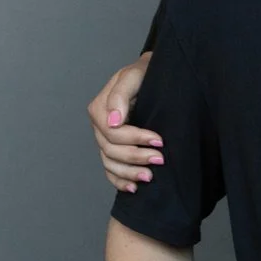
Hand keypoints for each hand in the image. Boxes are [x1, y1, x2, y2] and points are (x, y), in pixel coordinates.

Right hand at [87, 53, 158, 191]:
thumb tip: (113, 121)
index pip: (112, 133)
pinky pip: (110, 170)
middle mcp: (100, 126)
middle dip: (136, 157)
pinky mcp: (114, 149)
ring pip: (110, 163)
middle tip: (160, 160)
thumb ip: (120, 95)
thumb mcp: (134, 75)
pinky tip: (133, 188)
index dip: (135, 139)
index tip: (159, 141)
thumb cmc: (146, 73)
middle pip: (111, 150)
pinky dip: (120, 181)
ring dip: (129, 173)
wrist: (154, 75)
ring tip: (150, 177)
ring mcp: (105, 139)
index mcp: (100, 108)